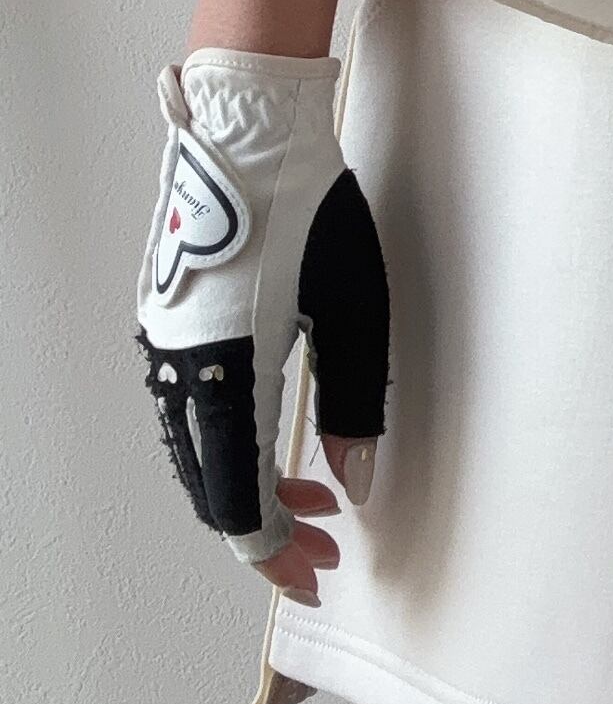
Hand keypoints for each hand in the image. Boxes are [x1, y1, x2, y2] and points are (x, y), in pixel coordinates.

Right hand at [135, 49, 388, 590]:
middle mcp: (179, 365)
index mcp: (225, 370)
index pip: (236, 499)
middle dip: (265, 530)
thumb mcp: (355, 306)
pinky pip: (187, 411)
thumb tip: (356, 480)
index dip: (273, 551)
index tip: (314, 576)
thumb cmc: (310, 205)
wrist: (249, 128)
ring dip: (246, 488)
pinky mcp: (169, 322)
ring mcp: (165, 343)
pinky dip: (227, 446)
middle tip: (325, 545)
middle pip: (208, 487)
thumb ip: (354, 400)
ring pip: (194, 452)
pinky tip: (272, 443)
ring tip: (312, 499)